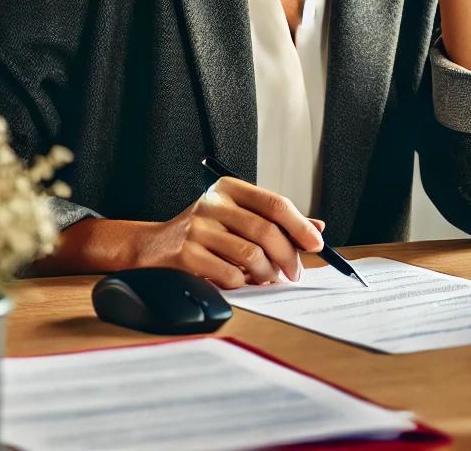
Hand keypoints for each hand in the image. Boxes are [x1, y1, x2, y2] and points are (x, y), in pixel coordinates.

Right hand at [135, 176, 325, 287]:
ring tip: (268, 278)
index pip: (275, 204)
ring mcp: (198, 229)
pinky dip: (243, 282)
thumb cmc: (205, 232)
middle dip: (288, 256)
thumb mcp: (238, 216)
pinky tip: (242, 281)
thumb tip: (317, 229)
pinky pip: (230, 274)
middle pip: (266, 230)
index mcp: (230, 188)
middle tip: (295, 272)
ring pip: (250, 254)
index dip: (300, 226)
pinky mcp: (186, 255)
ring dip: (267, 273)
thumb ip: (276, 221)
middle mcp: (213, 203)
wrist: (153, 247)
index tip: (316, 244)